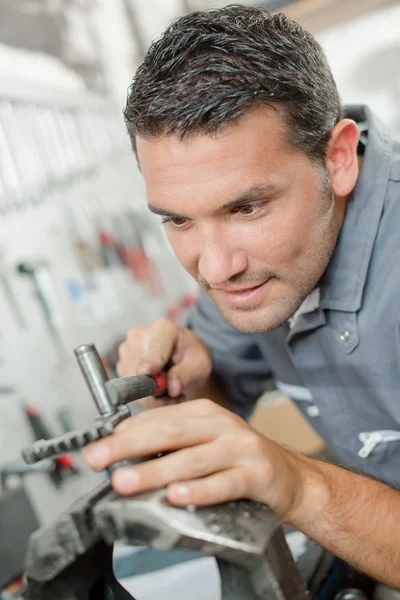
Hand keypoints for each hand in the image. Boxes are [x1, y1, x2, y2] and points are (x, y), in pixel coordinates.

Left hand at [83, 399, 303, 521]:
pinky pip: (223, 483)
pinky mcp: (256, 474)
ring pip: (192, 459)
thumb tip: (123, 451)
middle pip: (170, 433)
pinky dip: (199, 490)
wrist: (288, 476)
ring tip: (126, 482)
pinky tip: (177, 496)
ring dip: (155, 471)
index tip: (96, 448)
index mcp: (204, 413)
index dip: (124, 433)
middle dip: (129, 447)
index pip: (158, 419)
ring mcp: (239, 448)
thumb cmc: (237, 458)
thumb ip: (170, 443)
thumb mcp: (204, 440)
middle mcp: (221, 425)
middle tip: (99, 460)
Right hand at [117, 319, 212, 407]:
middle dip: (155, 390)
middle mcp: (139, 335)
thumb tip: (172, 388)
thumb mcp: (199, 365)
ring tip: (169, 391)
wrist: (182, 357)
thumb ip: (186, 374)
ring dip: (150, 396)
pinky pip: (128, 387)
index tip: (151, 377)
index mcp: (163, 329)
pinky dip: (144, 396)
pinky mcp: (121, 363)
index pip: (153, 350)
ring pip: (131, 382)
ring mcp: (127, 348)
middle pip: (138, 370)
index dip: (151, 366)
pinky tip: (157, 390)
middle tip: (174, 396)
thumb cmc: (192, 356)